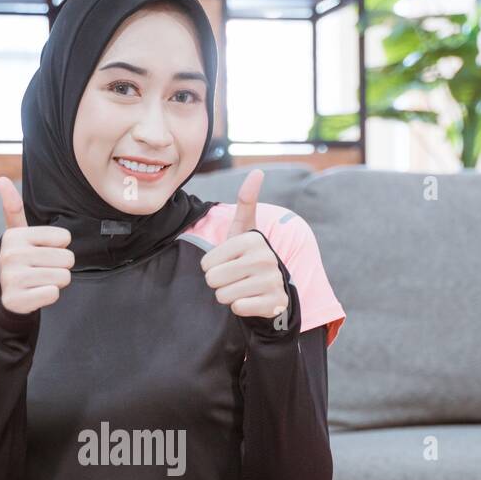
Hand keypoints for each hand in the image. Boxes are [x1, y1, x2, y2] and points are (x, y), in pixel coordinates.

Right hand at [0, 176, 74, 314]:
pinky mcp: (17, 300)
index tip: (42, 253)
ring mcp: (13, 278)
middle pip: (67, 259)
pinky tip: (35, 294)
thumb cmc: (18, 261)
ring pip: (63, 277)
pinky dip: (48, 296)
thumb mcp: (16, 235)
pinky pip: (53, 294)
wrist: (4, 296)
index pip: (65, 238)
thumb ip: (13, 208)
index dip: (59, 248)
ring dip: (56, 282)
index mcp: (15, 236)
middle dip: (60, 267)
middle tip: (42, 270)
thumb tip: (1, 179)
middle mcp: (12, 254)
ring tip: (38, 281)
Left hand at [199, 168, 290, 320]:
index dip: (211, 267)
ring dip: (228, 296)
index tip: (228, 264)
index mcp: (252, 239)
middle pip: (213, 279)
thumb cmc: (250, 258)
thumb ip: (246, 202)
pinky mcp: (274, 302)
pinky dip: (240, 308)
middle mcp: (264, 257)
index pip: (207, 263)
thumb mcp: (245, 231)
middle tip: (234, 279)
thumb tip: (257, 171)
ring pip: (223, 296)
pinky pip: (238, 308)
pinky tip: (252, 300)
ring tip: (243, 288)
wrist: (273, 290)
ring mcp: (271, 280)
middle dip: (219, 283)